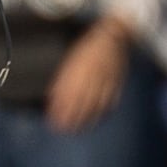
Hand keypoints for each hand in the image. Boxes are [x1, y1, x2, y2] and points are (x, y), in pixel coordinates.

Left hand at [45, 16, 133, 133]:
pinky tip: (97, 119)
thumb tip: (51, 96)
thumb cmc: (86, 48)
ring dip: (86, 119)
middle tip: (64, 130)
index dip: (60, 110)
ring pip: (95, 104)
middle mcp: (90, 77)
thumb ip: (62, 79)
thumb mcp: (70, 60)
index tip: (54, 121)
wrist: (111, 36)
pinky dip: (103, 112)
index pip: (67, 95)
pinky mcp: (115, 82)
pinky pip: (109, 100)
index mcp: (77, 70)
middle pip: (80, 103)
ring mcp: (104, 80)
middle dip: (71, 118)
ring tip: (79, 129)